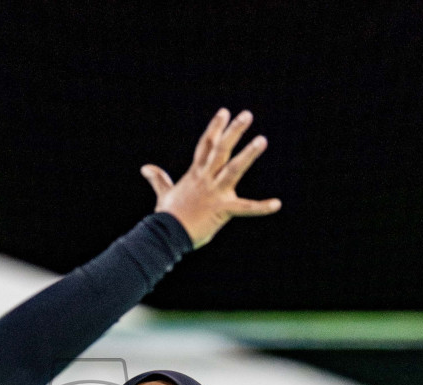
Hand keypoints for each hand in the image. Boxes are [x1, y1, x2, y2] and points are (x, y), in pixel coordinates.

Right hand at [141, 109, 280, 248]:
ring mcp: (214, 193)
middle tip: (247, 115)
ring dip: (248, 154)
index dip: (215, 128)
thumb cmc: (166, 217)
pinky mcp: (222, 210)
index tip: (224, 112)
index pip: (205, 145)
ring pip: (233, 169)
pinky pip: (245, 208)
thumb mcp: (163, 194)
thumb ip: (158, 179)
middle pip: (220, 150)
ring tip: (262, 140)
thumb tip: (145, 168)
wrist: (166, 234)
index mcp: (194, 175)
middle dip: (233, 131)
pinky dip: (261, 207)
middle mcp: (205, 179)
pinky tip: (276, 204)